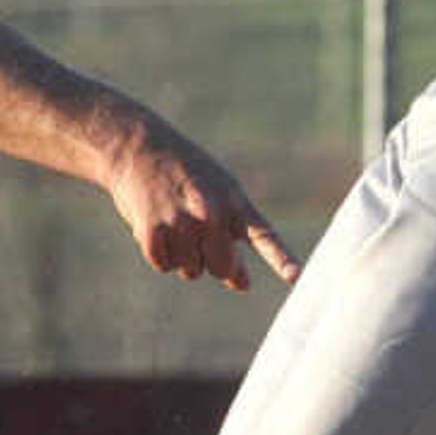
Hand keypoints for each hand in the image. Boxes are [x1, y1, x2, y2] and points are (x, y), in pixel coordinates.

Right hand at [100, 124, 300, 290]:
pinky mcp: (152, 231)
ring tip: (173, 220)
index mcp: (234, 200)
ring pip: (191, 270)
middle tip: (198, 234)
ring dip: (183, 256)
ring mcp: (181, 222)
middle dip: (212, 261)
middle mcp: (211, 212)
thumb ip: (233, 239)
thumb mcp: (218, 197)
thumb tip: (243, 286)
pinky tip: (156, 224)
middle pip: (222, 268)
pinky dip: (160, 253)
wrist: (138, 148)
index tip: (297, 277)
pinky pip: (164, 265)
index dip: (281, 259)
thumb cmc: (188, 175)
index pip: (263, 235)